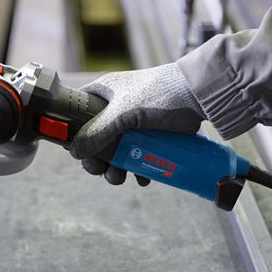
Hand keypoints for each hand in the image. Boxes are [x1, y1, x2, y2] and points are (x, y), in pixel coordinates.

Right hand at [69, 63, 205, 184]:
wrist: (199, 96)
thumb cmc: (159, 95)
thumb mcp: (123, 113)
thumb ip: (98, 132)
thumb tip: (74, 151)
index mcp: (105, 93)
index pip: (77, 111)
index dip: (73, 131)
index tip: (75, 151)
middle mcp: (117, 107)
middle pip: (96, 138)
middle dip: (97, 158)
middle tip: (99, 171)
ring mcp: (135, 122)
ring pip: (117, 150)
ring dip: (115, 168)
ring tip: (120, 178)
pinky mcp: (152, 135)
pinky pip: (138, 155)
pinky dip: (137, 168)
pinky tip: (143, 178)